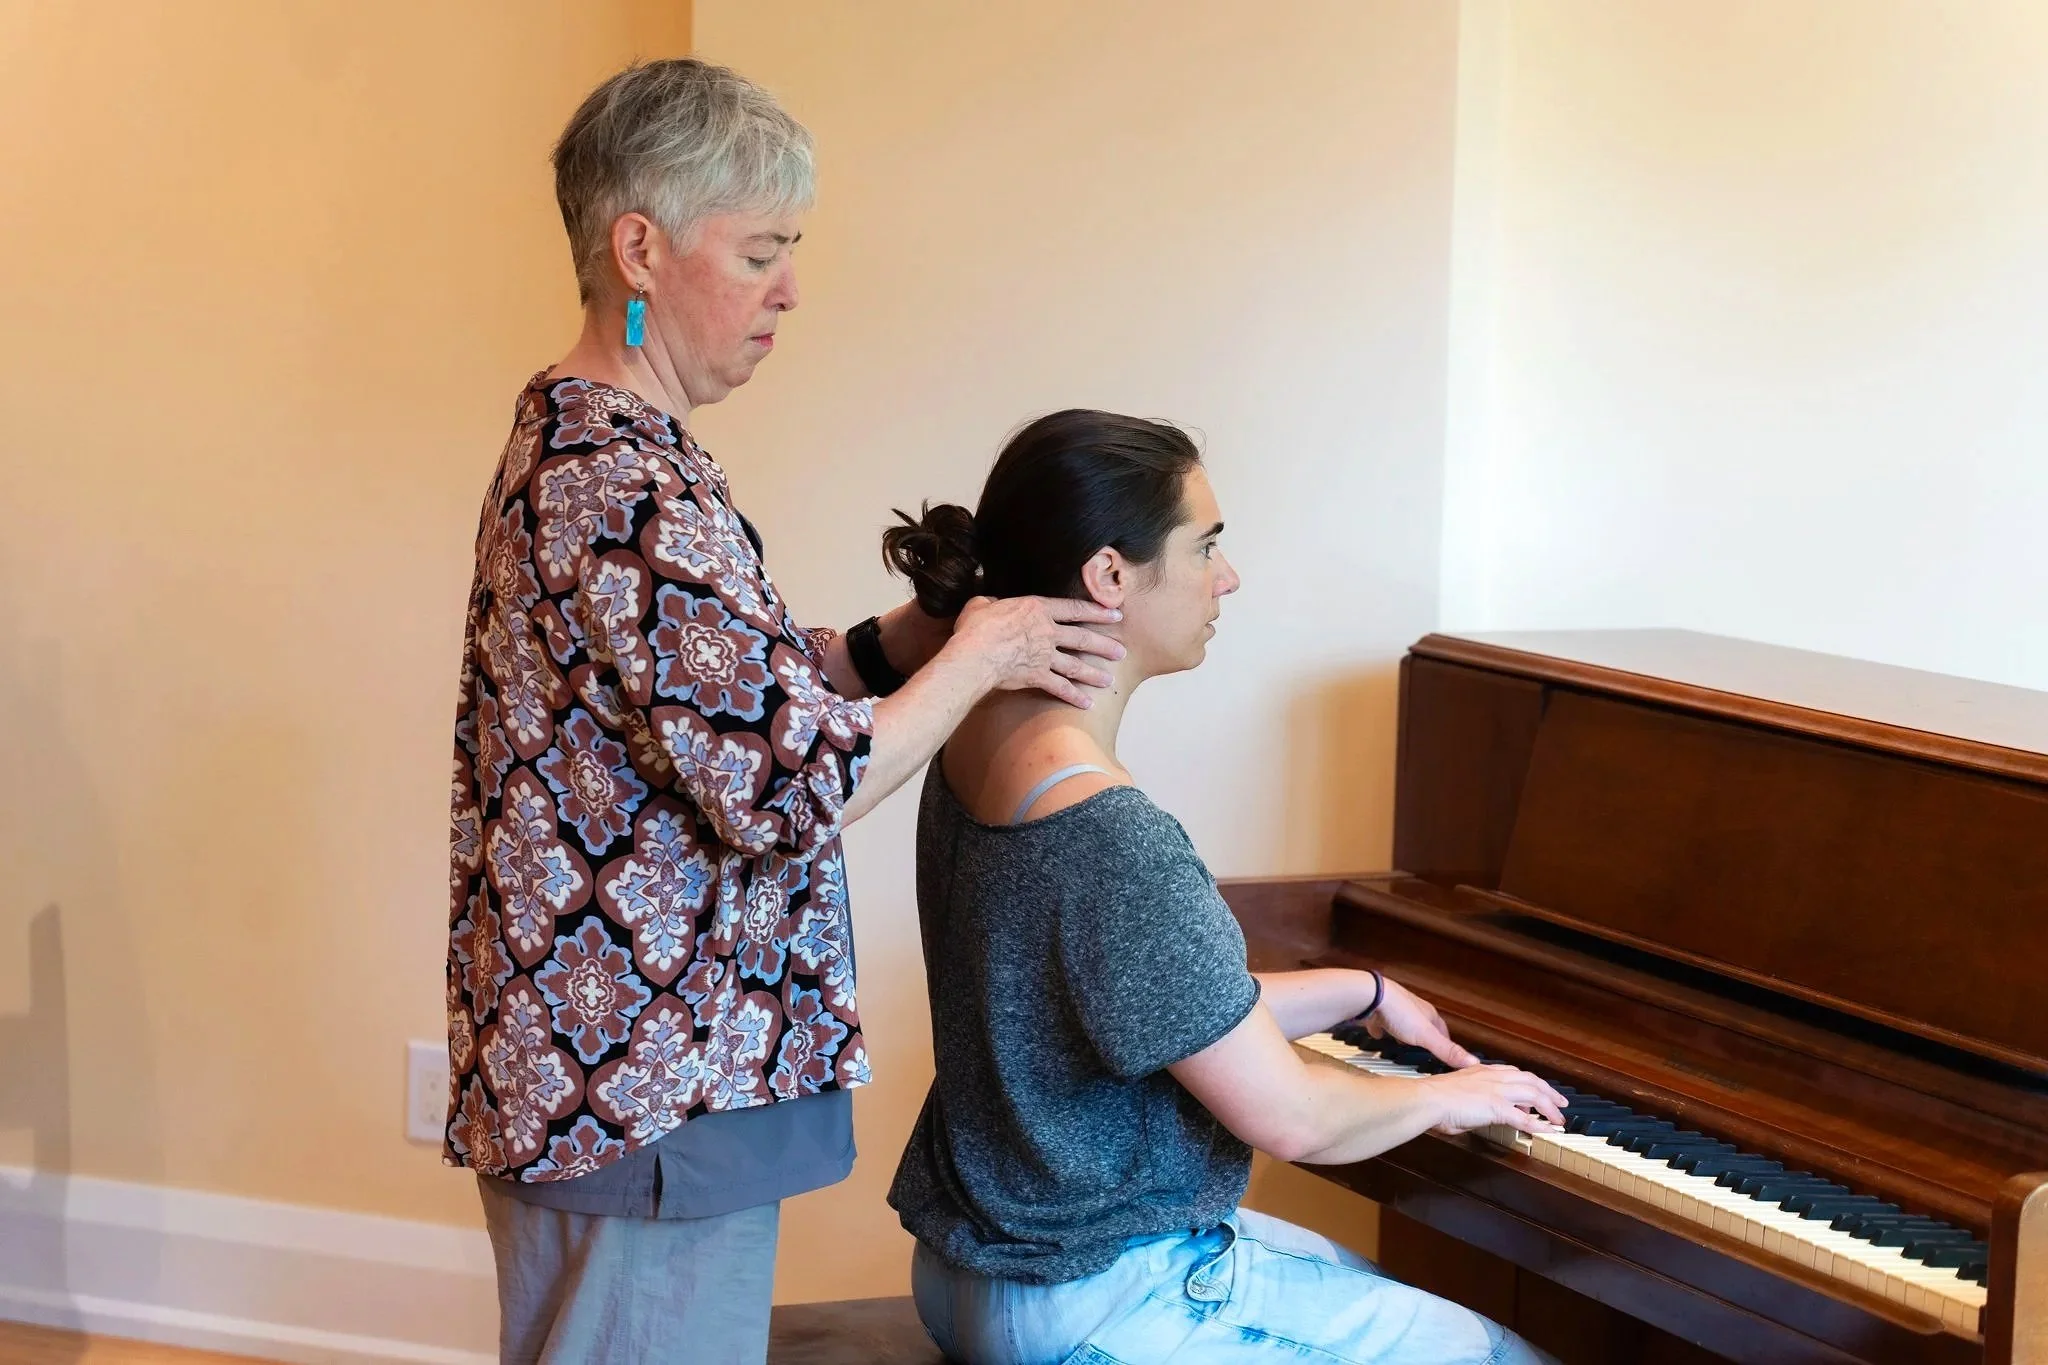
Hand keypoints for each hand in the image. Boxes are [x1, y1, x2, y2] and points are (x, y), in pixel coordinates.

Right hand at [950, 595, 1124, 708]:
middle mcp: (1047, 632)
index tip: (1115, 615)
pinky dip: (1074, 696)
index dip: (1097, 611)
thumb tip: (988, 603)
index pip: (1075, 609)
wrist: (975, 655)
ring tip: (1109, 681)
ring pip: (1076, 666)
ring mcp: (1044, 656)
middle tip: (1121, 651)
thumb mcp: (981, 605)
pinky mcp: (1037, 677)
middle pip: (1082, 639)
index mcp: (1037, 609)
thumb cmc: (976, 628)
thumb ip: (990, 603)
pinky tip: (1087, 703)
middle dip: (1104, 646)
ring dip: (1094, 674)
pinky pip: (1060, 688)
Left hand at [1364, 978, 1478, 1068]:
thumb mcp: (1427, 1036)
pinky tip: (1379, 1035)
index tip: (1446, 1052)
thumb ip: (1447, 1050)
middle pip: (1422, 1025)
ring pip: (1401, 1023)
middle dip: (1424, 1038)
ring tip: (1403, 1046)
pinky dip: (1381, 1029)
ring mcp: (1394, 1010)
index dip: (1444, 1042)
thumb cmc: (1399, 1012)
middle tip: (1424, 1050)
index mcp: (1427, 1014)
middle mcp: (1412, 1009)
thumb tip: (1473, 1062)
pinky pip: (1380, 1021)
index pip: (1441, 1029)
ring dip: (1403, 1033)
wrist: (1370, 997)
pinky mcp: (1377, 1013)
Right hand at [1424, 1064, 1567, 1136]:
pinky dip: (1539, 1125)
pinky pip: (1525, 1118)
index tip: (1538, 1091)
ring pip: (1534, 1095)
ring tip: (1559, 1119)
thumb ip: (1473, 1100)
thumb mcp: (1457, 1093)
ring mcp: (1497, 1091)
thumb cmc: (1434, 1099)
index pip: (1515, 1073)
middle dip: (1549, 1092)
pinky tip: (1549, 1131)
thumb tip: (1479, 1114)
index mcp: (1482, 1071)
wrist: (1427, 1099)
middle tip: (1561, 1102)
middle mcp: (1493, 1077)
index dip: (1530, 1083)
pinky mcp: (1497, 1107)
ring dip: (1550, 1108)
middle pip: (1531, 1081)